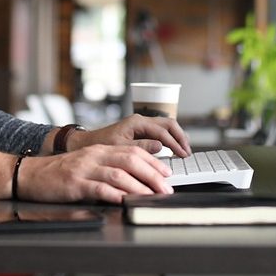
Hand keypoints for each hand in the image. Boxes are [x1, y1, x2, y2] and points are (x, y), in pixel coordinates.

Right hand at [18, 145, 173, 203]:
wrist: (29, 174)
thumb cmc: (59, 173)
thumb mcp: (87, 164)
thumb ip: (109, 167)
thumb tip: (136, 179)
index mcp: (100, 150)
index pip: (134, 151)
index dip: (153, 163)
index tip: (166, 175)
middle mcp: (95, 156)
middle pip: (131, 160)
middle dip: (152, 175)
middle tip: (166, 189)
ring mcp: (84, 169)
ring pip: (118, 174)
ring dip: (139, 187)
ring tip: (152, 197)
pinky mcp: (74, 184)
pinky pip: (99, 188)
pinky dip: (115, 195)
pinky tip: (125, 201)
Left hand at [70, 115, 191, 157]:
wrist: (88, 143)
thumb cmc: (102, 145)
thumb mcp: (121, 148)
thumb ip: (141, 147)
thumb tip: (160, 146)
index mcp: (137, 122)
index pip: (162, 131)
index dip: (175, 144)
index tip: (182, 155)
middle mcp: (141, 120)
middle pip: (169, 124)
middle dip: (180, 137)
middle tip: (187, 152)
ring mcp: (142, 124)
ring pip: (166, 126)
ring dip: (177, 137)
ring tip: (184, 150)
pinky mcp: (141, 130)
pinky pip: (160, 131)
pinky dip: (170, 139)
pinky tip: (173, 149)